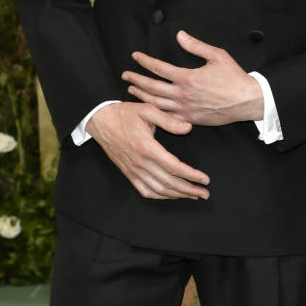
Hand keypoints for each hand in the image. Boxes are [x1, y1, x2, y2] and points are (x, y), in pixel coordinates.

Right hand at [87, 102, 208, 199]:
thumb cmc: (124, 114)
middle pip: (169, 183)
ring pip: (158, 190)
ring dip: (177, 195)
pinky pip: (145, 191)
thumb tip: (188, 128)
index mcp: (147, 147)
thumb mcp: (147, 109)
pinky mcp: (128, 173)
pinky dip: (160, 196)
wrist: (99, 120)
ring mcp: (133, 170)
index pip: (174, 167)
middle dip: (189, 190)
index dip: (192, 175)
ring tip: (193, 195)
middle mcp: (140, 162)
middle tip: (205, 193)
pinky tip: (171, 195)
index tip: (205, 179)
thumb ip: (169, 120)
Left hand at [123, 30, 263, 125]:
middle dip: (136, 80)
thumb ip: (196, 46)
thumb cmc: (235, 78)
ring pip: (157, 103)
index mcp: (188, 77)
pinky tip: (149, 109)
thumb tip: (180, 36)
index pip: (159, 68)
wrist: (248, 101)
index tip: (135, 57)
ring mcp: (186, 109)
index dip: (144, 61)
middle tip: (126, 76)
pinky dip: (156, 113)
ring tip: (132, 91)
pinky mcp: (191, 120)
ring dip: (142, 96)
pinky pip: (169, 118)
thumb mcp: (217, 55)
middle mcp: (183, 94)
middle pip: (152, 87)